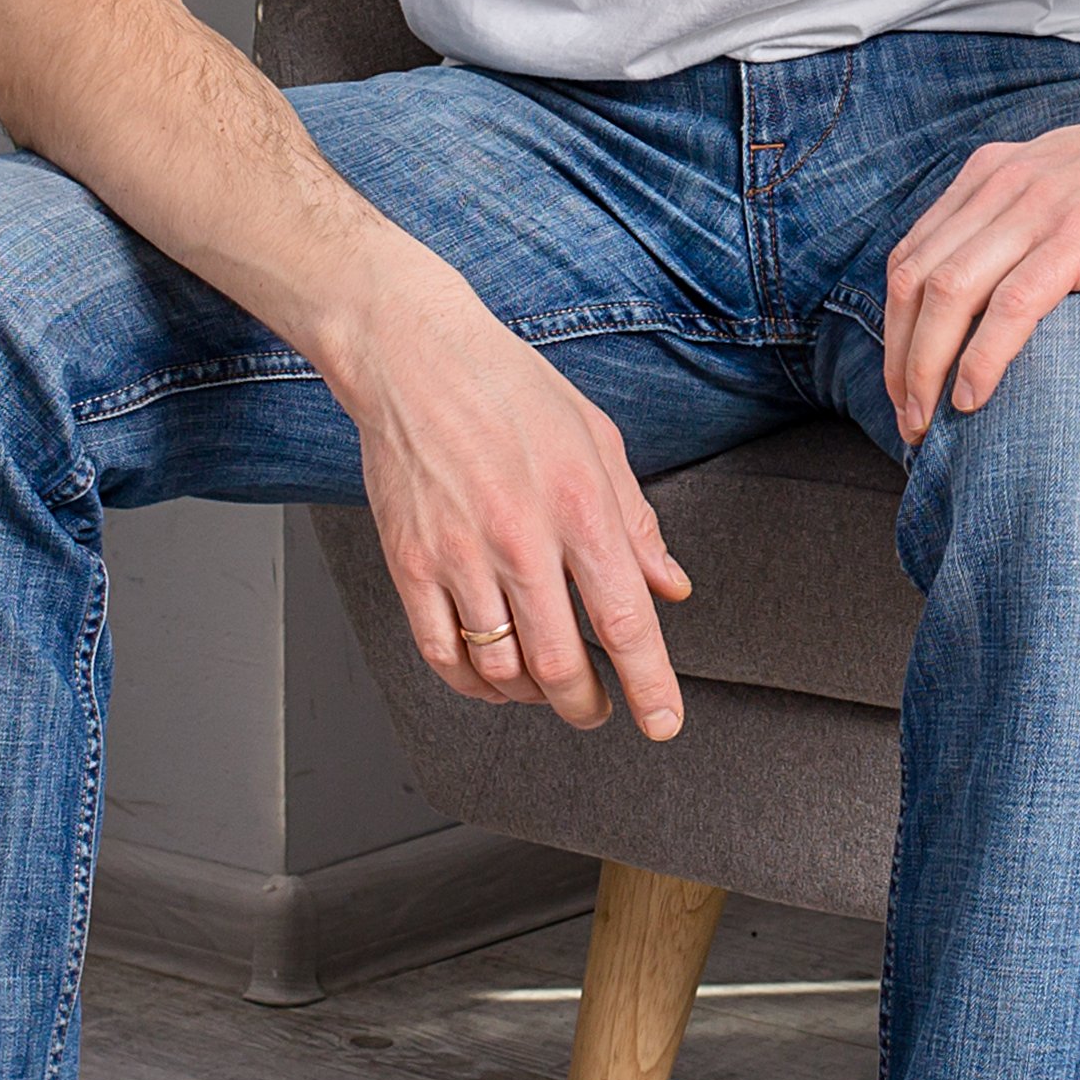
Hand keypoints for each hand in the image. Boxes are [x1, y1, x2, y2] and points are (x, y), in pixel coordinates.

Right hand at [345, 282, 692, 738]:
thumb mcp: (596, 439)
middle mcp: (520, 537)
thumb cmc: (509, 388)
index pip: (624, 619)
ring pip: (501, 668)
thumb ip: (636, 521)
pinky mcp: (410, 563)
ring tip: (545, 687)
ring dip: (532, 696)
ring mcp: (459, 554)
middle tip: (597, 708)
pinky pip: (442, 652)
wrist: (413, 357)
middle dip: (587, 705)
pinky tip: (490, 676)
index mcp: (578, 504)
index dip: (649, 684)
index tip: (662, 721)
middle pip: (560, 664)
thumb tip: (670, 585)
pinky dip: (472, 683)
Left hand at [879, 100, 1079, 447]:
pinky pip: (1011, 305)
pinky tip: (973, 397)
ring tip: (929, 422)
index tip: (903, 386)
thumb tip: (994, 279)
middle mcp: (1001, 186)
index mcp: (991, 173)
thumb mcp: (1065, 182)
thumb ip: (1022, 215)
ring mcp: (1039, 209)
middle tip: (908, 420)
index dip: (894, 329)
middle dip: (898, 360)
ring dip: (925, 368)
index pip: (909, 258)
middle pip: (913, 281)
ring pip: (948, 294)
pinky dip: (981, 357)